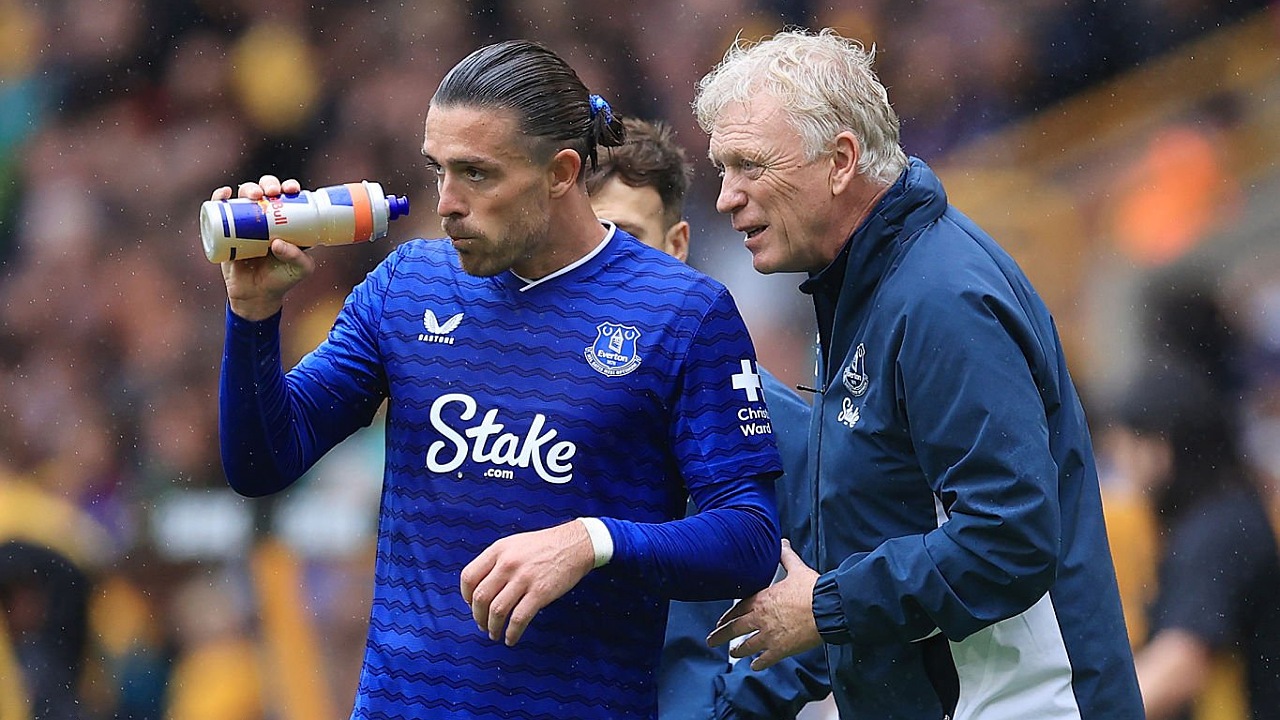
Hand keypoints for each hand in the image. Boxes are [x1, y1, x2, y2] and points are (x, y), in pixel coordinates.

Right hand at [214, 175, 314, 320]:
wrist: (255, 296)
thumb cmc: (281, 280)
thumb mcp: (300, 270)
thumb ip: (297, 258)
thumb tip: (277, 242)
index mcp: (287, 221)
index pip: (289, 197)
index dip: (290, 187)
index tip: (292, 190)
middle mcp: (266, 217)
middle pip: (266, 191)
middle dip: (269, 184)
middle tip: (271, 193)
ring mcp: (245, 222)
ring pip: (245, 196)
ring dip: (249, 188)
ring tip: (254, 195)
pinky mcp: (226, 230)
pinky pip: (220, 208)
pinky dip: (219, 196)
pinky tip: (223, 192)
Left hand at [460, 520, 595, 645]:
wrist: (575, 544)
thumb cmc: (544, 545)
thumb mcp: (514, 544)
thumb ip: (496, 561)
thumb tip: (481, 588)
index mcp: (498, 550)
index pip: (468, 576)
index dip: (465, 596)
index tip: (470, 605)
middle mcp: (507, 564)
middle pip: (480, 597)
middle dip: (478, 616)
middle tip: (482, 625)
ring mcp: (524, 579)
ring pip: (497, 611)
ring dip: (492, 627)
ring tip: (494, 634)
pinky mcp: (540, 593)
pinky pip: (519, 619)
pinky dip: (512, 633)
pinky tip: (511, 638)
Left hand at [707, 539, 821, 669]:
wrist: (826, 608)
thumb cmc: (812, 589)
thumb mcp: (797, 568)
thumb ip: (786, 557)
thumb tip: (782, 543)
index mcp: (762, 599)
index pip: (738, 609)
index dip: (728, 616)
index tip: (722, 621)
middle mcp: (760, 618)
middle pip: (735, 628)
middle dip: (721, 635)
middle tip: (712, 641)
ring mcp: (769, 635)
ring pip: (747, 646)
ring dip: (738, 651)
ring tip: (733, 653)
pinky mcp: (781, 649)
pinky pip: (766, 659)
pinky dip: (759, 664)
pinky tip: (755, 666)